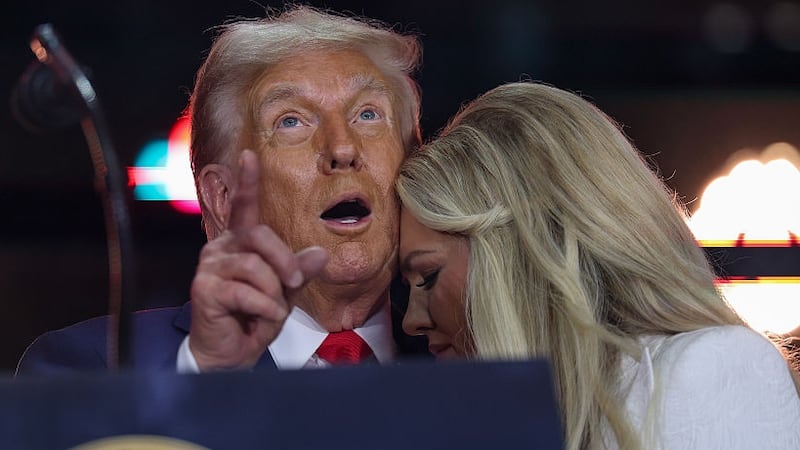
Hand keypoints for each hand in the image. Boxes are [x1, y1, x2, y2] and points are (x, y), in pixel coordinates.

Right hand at [188, 149, 327, 370]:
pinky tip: (266, 318)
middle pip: (259, 236)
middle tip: (295, 283)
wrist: (233, 354)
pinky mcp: (203, 288)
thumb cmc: (254, 318)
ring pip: (254, 266)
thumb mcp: (284, 292)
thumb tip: (320, 253)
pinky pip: (244, 291)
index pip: (243, 207)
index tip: (249, 155)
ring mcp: (209, 267)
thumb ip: (298, 270)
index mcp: (240, 243)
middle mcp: (221, 248)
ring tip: (272, 310)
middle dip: (285, 260)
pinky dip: (264, 307)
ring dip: (273, 293)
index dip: (247, 181)